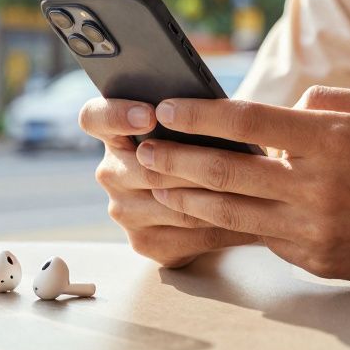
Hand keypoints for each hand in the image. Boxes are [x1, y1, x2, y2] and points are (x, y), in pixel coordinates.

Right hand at [78, 97, 258, 267]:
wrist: (215, 196)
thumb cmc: (205, 145)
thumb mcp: (195, 123)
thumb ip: (195, 112)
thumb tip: (228, 107)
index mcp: (114, 133)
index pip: (95, 117)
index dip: (117, 114)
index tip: (151, 115)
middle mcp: (111, 172)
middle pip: (143, 166)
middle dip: (188, 162)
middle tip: (226, 157)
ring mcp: (124, 210)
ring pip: (171, 203)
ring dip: (214, 194)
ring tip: (254, 185)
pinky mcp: (145, 242)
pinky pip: (188, 235)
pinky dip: (224, 226)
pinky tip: (253, 216)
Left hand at [136, 86, 349, 284]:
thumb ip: (322, 103)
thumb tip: (279, 111)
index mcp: (331, 140)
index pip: (248, 123)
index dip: (201, 116)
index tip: (167, 109)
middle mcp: (318, 186)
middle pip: (227, 172)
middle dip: (176, 158)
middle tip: (142, 150)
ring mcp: (316, 229)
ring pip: (234, 212)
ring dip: (189, 197)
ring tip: (159, 184)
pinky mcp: (319, 260)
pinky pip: (267, 237)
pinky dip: (239, 222)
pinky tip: (213, 211)